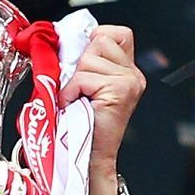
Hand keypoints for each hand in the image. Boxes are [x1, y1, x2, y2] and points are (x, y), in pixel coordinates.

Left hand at [63, 23, 141, 194]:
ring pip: (88, 58)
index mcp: (126, 70)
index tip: (79, 64)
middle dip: (79, 63)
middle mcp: (132, 74)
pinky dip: (71, 91)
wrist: (87, 161)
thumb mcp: (81, 88)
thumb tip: (62, 42)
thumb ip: (81, 64)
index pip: (114, 33)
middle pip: (99, 40)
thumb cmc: (79, 128)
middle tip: (77, 89)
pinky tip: (75, 106)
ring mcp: (129, 81)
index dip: (92, 41)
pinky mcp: (119, 90)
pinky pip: (83, 77)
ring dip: (73, 80)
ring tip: (76, 100)